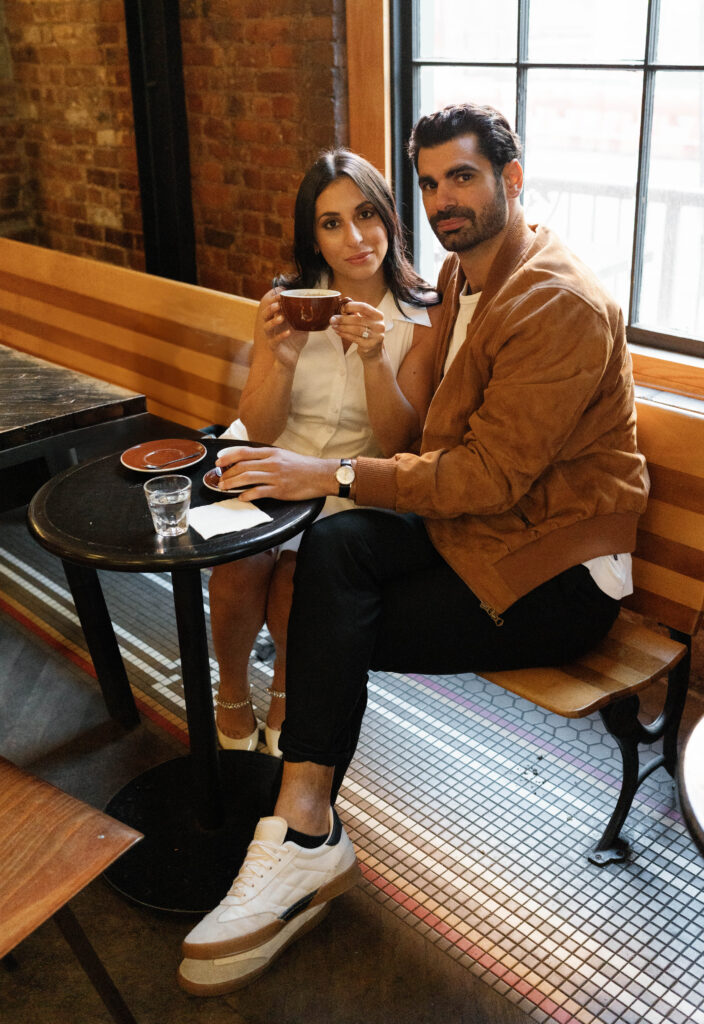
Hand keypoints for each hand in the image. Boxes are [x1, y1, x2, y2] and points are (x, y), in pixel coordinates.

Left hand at [216, 446, 334, 500]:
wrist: (321, 475)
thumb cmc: (303, 466)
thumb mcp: (284, 455)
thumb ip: (268, 457)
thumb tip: (250, 462)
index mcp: (272, 452)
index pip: (244, 452)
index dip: (229, 457)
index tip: (218, 462)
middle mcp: (272, 462)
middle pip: (242, 466)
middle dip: (227, 473)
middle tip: (219, 479)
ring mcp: (275, 476)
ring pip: (247, 478)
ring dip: (232, 483)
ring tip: (224, 488)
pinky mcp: (280, 490)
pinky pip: (258, 492)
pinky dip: (247, 495)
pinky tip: (241, 497)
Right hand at [257, 289, 308, 370]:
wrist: (292, 358)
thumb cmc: (295, 340)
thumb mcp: (301, 326)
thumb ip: (305, 317)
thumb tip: (317, 306)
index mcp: (277, 319)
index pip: (272, 307)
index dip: (275, 300)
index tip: (281, 294)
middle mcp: (272, 327)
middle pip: (265, 315)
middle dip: (271, 308)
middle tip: (278, 304)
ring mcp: (271, 336)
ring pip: (266, 327)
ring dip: (273, 321)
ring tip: (281, 317)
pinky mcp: (273, 346)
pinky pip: (274, 340)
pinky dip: (281, 336)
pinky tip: (288, 332)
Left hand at [330, 299, 384, 359]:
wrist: (374, 351)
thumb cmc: (367, 332)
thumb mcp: (365, 321)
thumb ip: (356, 312)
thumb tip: (341, 305)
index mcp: (378, 315)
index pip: (363, 307)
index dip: (351, 306)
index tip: (341, 309)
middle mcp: (379, 325)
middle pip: (358, 319)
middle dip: (343, 319)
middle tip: (332, 319)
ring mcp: (375, 336)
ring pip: (355, 329)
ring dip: (342, 327)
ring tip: (334, 326)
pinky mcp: (369, 345)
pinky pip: (354, 338)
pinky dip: (344, 334)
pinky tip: (338, 332)